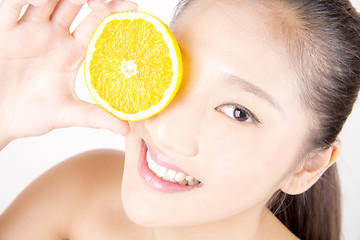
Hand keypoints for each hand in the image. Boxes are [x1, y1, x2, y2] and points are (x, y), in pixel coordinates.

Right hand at [0, 0, 136, 146]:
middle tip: (110, 0)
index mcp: (71, 52)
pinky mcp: (3, 29)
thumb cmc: (29, 115)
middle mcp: (53, 35)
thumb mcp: (65, 113)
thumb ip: (94, 116)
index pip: (96, 26)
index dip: (113, 14)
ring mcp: (29, 29)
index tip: (134, 7)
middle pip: (77, 5)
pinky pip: (12, 5)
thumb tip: (126, 129)